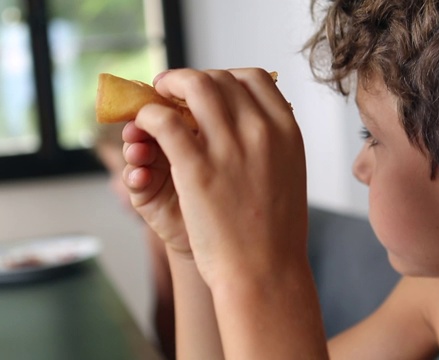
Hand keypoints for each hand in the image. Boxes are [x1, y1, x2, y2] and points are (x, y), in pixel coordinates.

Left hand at [123, 68, 307, 283]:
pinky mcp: (195, 167)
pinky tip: (144, 125)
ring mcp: (229, 147)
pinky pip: (163, 121)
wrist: (265, 272)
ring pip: (193, 86)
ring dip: (168, 84)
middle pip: (221, 78)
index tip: (210, 88)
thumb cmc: (276, 230)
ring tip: (156, 96)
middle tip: (174, 90)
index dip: (226, 77)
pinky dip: (148, 115)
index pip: (256, 78)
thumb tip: (252, 117)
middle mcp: (262, 131)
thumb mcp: (290, 173)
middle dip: (193, 80)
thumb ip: (275, 141)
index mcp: (287, 131)